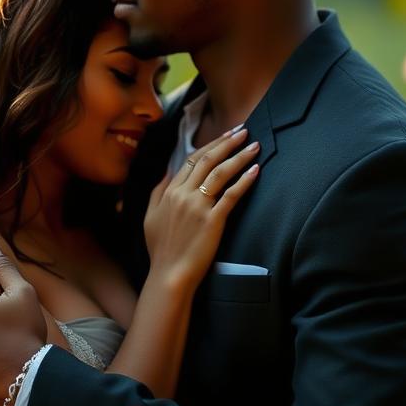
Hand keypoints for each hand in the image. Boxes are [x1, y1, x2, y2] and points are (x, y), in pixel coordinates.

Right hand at [143, 126, 259, 291]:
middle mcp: (183, 195)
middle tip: (244, 131)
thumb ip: (158, 191)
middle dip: (227, 143)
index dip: (210, 145)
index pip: (191, 160)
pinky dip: (244, 180)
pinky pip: (231, 195)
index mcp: (169, 192)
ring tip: (254, 146)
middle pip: (207, 160)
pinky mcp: (213, 220)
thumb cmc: (161, 250)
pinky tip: (256, 170)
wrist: (169, 274)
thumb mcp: (150, 217)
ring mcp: (198, 206)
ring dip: (238, 156)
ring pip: (220, 173)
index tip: (225, 135)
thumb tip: (166, 172)